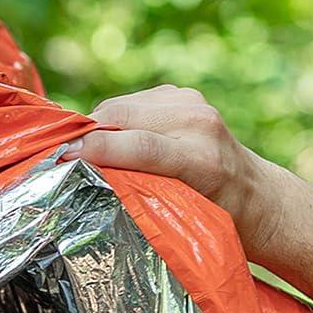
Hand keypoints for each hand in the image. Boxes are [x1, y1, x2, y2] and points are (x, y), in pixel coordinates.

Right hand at [61, 86, 281, 262]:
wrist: (253, 192)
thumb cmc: (215, 218)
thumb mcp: (181, 218)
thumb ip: (142, 195)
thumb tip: (92, 180)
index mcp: (202, 159)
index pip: (140, 144)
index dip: (98, 148)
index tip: (64, 157)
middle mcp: (199, 121)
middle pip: (123, 116)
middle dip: (86, 134)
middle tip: (59, 158)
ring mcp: (191, 101)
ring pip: (121, 105)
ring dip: (96, 127)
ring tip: (83, 153)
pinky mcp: (181, 94)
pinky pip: (131, 103)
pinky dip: (112, 120)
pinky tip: (109, 141)